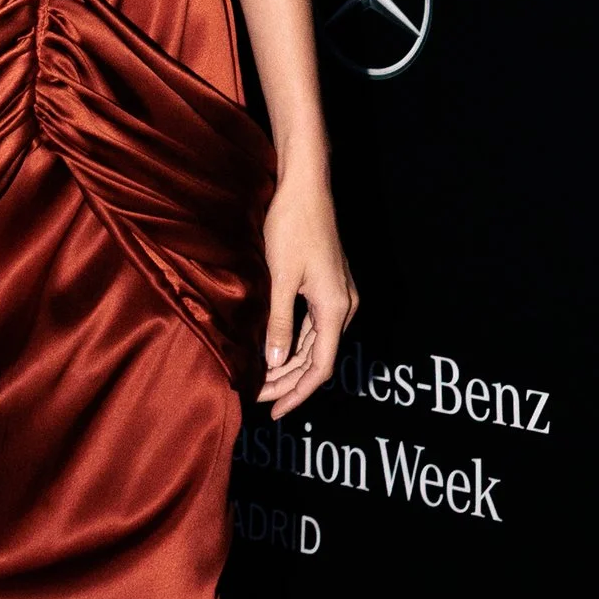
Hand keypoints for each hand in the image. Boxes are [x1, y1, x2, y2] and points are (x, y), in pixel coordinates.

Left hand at [257, 169, 353, 416]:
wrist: (306, 186)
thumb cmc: (293, 226)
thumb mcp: (280, 278)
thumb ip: (278, 323)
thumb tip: (273, 362)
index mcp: (336, 307)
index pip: (321, 367)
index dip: (297, 393)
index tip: (274, 411)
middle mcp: (344, 305)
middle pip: (318, 358)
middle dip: (287, 381)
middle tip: (255, 396)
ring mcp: (339, 294)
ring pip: (316, 343)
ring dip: (289, 363)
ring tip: (260, 379)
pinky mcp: (330, 284)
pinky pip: (314, 325)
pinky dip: (294, 342)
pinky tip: (273, 350)